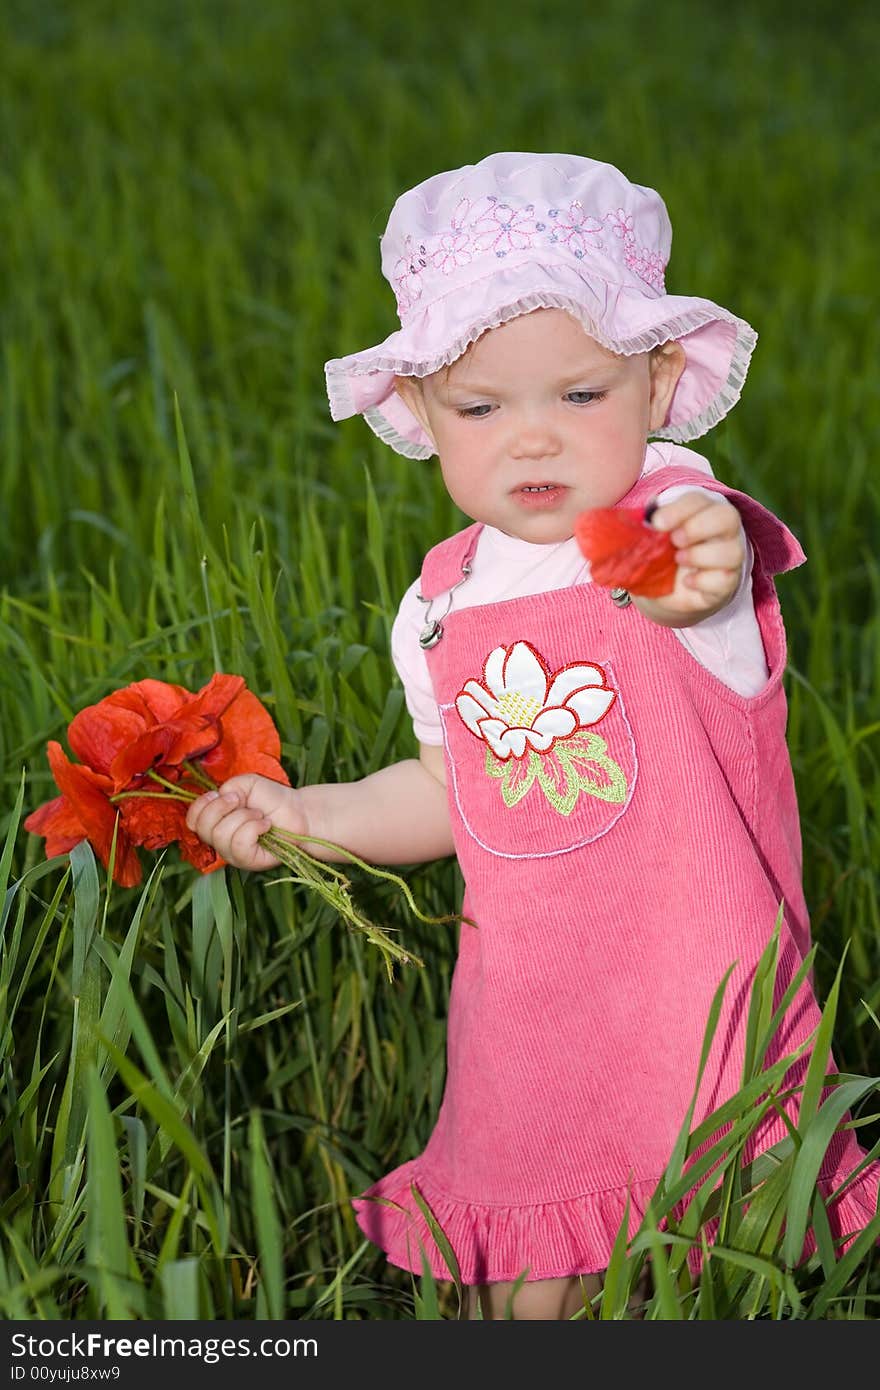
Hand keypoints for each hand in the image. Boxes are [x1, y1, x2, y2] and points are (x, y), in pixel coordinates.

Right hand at [185, 774, 305, 871]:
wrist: (298, 812)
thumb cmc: (272, 798)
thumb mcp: (246, 783)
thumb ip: (227, 787)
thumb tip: (219, 800)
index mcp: (215, 821)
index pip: (191, 820)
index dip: (203, 805)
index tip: (224, 795)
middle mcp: (219, 840)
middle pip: (202, 827)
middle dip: (224, 807)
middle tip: (244, 803)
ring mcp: (232, 853)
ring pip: (221, 834)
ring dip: (244, 817)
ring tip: (259, 816)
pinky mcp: (247, 861)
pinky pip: (239, 844)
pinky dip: (254, 828)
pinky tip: (265, 825)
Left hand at [637, 491, 745, 623]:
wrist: (667, 588)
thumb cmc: (662, 552)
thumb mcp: (652, 536)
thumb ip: (648, 524)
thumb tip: (641, 518)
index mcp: (703, 510)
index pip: (699, 501)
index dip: (678, 510)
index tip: (656, 523)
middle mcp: (723, 531)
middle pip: (728, 517)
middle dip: (697, 527)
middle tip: (674, 539)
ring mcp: (729, 557)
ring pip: (732, 552)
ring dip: (701, 555)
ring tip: (679, 559)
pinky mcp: (726, 584)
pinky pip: (725, 580)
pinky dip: (704, 581)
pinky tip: (687, 581)